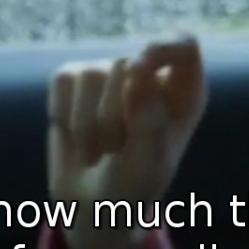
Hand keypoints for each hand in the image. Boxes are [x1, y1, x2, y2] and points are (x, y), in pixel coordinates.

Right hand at [46, 35, 207, 248]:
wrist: (94, 205)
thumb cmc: (133, 184)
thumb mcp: (148, 162)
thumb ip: (149, 117)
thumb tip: (137, 64)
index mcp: (184, 90)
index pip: (184, 44)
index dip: (165, 46)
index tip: (142, 64)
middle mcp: (150, 74)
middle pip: (127, 65)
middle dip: (114, 118)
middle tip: (118, 151)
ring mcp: (110, 73)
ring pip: (92, 75)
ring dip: (88, 126)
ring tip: (100, 149)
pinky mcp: (74, 79)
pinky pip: (63, 82)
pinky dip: (64, 116)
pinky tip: (78, 135)